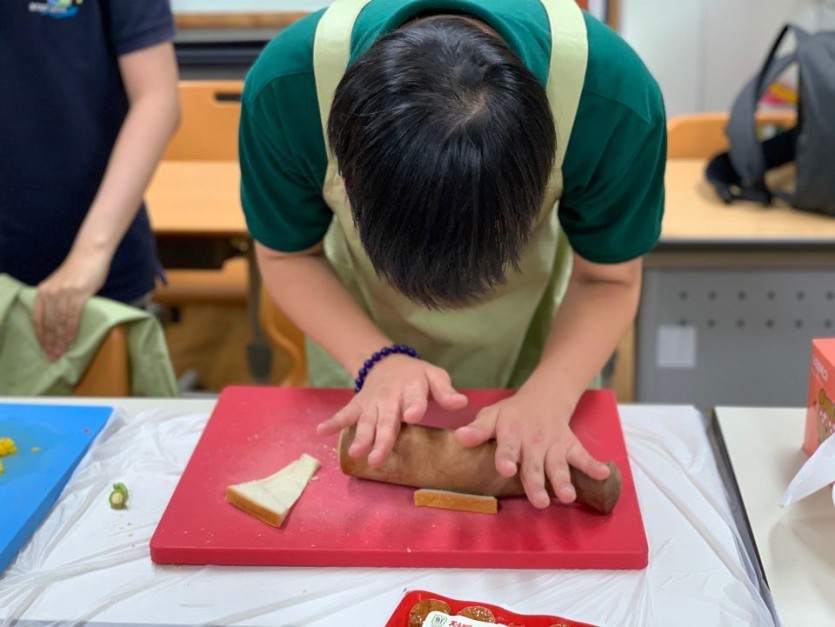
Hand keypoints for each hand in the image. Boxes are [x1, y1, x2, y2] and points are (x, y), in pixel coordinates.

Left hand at [33, 250, 109, 359]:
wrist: (91, 253)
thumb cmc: (80, 269)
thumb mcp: (61, 285)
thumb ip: (57, 299)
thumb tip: (59, 320)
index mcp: (43, 292)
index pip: (37, 319)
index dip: (40, 336)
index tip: (44, 349)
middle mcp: (50, 293)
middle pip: (47, 323)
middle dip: (49, 342)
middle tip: (52, 357)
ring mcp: (63, 293)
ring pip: (59, 322)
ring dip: (59, 340)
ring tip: (61, 353)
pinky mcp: (78, 293)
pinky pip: (72, 316)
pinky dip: (70, 330)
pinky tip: (70, 340)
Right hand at [317, 356, 467, 466]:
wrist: (388, 362)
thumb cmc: (417, 376)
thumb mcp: (435, 376)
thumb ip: (446, 391)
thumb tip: (462, 403)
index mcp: (412, 387)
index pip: (415, 398)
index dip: (414, 406)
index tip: (413, 415)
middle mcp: (390, 397)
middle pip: (387, 419)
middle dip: (383, 438)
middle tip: (378, 457)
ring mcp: (372, 402)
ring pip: (366, 421)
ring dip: (360, 437)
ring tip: (356, 452)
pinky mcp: (358, 405)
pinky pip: (345, 413)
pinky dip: (333, 422)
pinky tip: (322, 431)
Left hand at [454, 386, 609, 508]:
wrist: (544, 396)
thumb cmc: (512, 413)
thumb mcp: (492, 415)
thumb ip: (477, 429)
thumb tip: (460, 438)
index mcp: (511, 433)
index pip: (507, 447)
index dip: (507, 457)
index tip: (507, 469)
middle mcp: (533, 441)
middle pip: (535, 464)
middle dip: (537, 482)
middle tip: (539, 501)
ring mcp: (554, 444)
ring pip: (559, 464)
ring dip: (564, 480)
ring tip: (567, 496)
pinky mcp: (570, 445)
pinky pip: (583, 456)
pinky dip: (594, 465)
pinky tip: (604, 474)